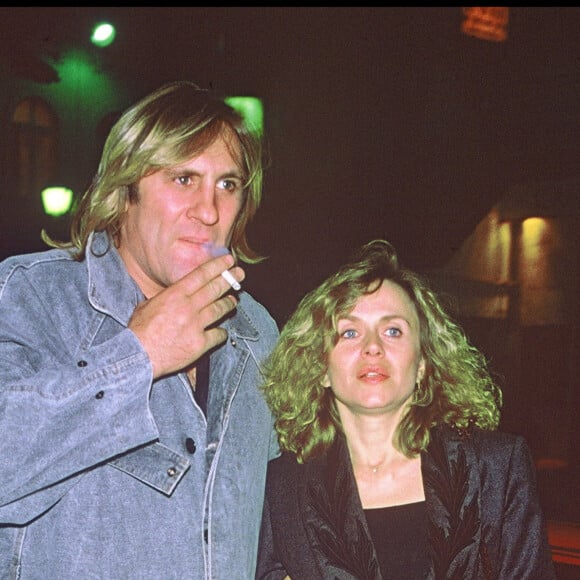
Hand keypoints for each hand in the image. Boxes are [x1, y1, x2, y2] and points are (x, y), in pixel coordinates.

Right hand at [128, 253, 243, 378]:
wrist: (137, 356)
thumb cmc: (139, 331)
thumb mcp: (147, 305)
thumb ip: (166, 298)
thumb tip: (176, 292)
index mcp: (175, 295)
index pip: (201, 274)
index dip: (217, 265)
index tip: (228, 260)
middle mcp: (188, 307)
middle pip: (215, 289)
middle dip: (230, 279)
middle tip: (240, 274)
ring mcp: (196, 325)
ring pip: (220, 310)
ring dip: (228, 304)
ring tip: (233, 301)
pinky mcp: (200, 344)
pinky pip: (218, 334)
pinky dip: (221, 332)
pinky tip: (221, 331)